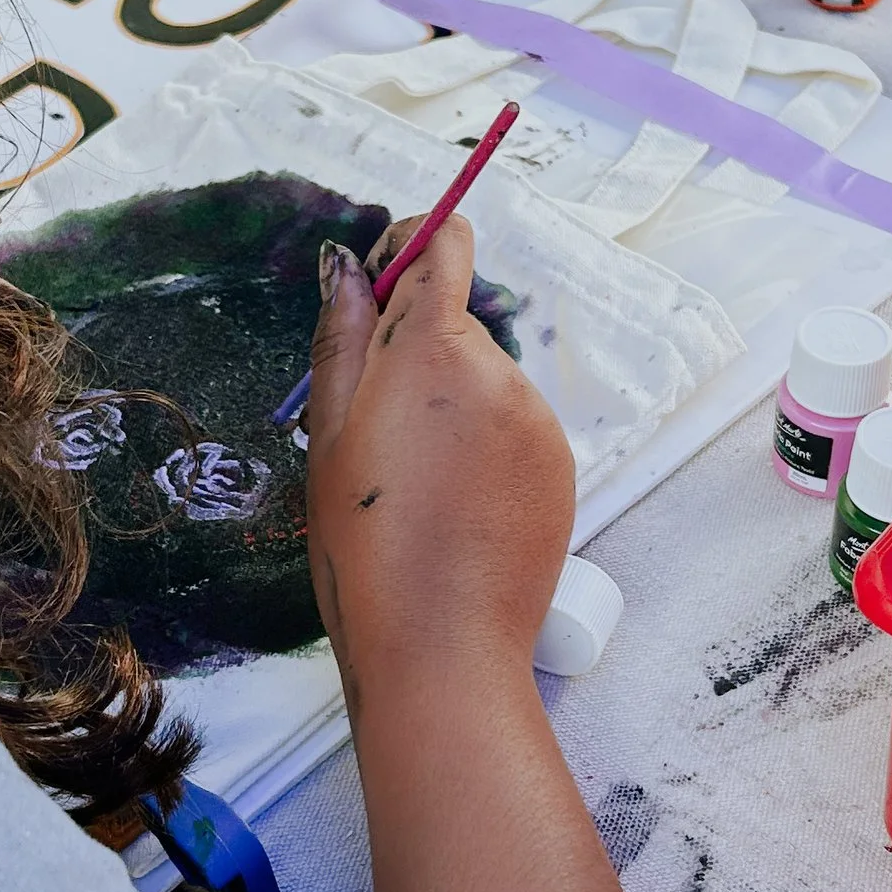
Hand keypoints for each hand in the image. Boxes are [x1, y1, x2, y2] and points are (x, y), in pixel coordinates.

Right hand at [302, 213, 573, 705]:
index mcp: (434, 349)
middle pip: (456, 325)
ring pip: (484, 383)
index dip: (407, 254)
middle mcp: (501, 372)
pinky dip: (483, 450)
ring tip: (413, 487)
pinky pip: (514, 430)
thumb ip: (341, 337)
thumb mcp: (329, 435)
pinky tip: (452, 508)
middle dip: (412, 357)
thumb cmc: (365, 547)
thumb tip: (346, 265)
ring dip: (449, 409)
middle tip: (373, 436)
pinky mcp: (561, 467)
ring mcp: (538, 421)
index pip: (443, 244)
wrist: (441, 647)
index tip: (373, 296)